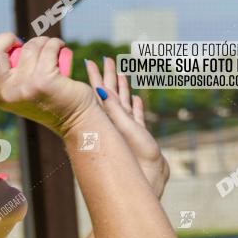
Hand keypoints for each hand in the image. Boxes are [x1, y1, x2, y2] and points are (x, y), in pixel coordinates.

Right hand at [0, 34, 96, 135]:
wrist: (77, 118)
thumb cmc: (50, 100)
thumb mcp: (21, 90)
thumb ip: (7, 74)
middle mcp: (5, 93)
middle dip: (6, 38)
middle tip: (18, 42)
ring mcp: (24, 87)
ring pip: (28, 45)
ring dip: (43, 44)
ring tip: (50, 60)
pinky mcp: (44, 80)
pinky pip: (47, 45)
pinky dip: (57, 45)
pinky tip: (61, 56)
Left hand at [84, 57, 169, 196]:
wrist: (148, 177)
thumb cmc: (137, 155)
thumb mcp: (124, 128)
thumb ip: (113, 109)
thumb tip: (96, 90)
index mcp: (109, 118)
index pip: (99, 91)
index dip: (95, 76)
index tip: (89, 61)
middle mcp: (115, 121)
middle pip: (111, 93)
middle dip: (109, 76)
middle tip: (107, 59)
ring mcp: (126, 127)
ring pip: (123, 102)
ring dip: (122, 88)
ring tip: (120, 74)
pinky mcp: (138, 134)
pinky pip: (135, 115)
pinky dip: (134, 105)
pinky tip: (134, 98)